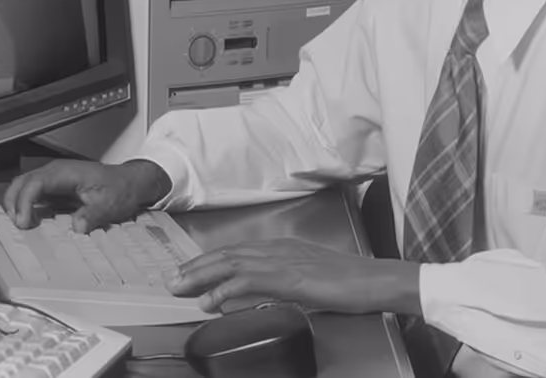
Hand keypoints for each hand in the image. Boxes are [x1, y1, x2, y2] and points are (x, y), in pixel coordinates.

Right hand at [3, 159, 171, 232]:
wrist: (131, 182)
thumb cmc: (121, 188)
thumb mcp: (110, 204)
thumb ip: (92, 215)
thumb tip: (77, 227)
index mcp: (67, 172)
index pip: (35, 183)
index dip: (24, 202)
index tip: (24, 221)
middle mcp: (58, 171)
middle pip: (22, 182)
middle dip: (13, 203)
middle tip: (18, 225)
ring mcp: (55, 177)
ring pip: (24, 185)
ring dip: (17, 203)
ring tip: (22, 223)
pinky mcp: (56, 185)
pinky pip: (33, 191)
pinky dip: (25, 204)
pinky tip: (29, 219)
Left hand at [166, 237, 421, 315]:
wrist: (373, 279)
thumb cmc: (347, 281)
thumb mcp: (307, 279)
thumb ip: (278, 283)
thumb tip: (248, 295)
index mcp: (282, 247)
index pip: (237, 251)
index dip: (208, 261)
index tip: (187, 271)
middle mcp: (279, 249)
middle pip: (229, 254)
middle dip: (198, 266)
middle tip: (172, 278)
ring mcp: (285, 260)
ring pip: (234, 264)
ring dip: (204, 275)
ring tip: (181, 287)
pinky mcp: (291, 276)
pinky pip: (253, 280)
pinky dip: (228, 289)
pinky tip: (213, 299)